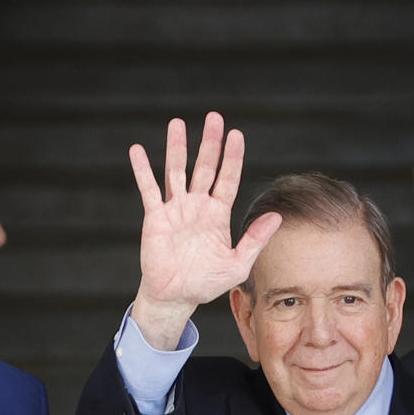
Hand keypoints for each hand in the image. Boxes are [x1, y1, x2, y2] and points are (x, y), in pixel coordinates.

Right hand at [127, 113, 281, 349]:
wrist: (176, 297)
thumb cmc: (206, 283)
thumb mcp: (237, 264)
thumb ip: (255, 240)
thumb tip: (276, 217)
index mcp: (218, 214)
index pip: (227, 178)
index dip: (232, 157)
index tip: (236, 134)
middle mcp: (197, 206)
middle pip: (204, 167)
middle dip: (209, 143)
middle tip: (214, 117)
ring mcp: (176, 209)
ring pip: (176, 171)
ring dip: (176, 148)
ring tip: (177, 123)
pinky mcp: (155, 218)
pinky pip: (148, 190)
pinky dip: (142, 170)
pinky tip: (137, 151)